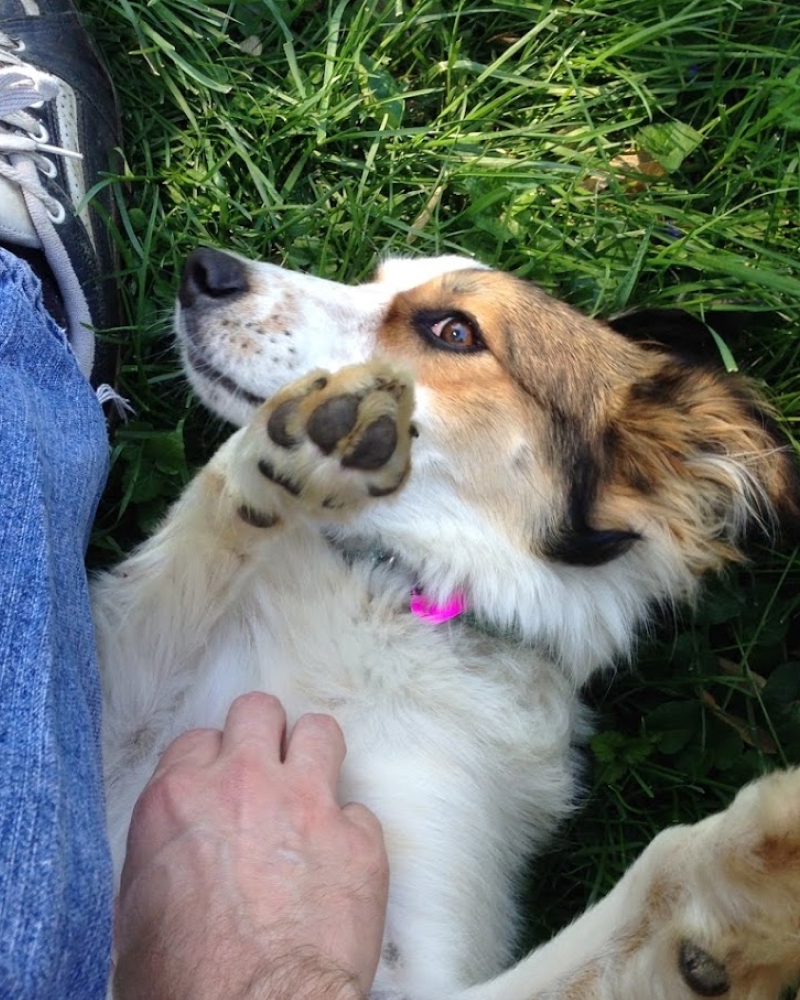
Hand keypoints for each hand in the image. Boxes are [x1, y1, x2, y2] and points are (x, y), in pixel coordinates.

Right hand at [113, 693, 388, 999]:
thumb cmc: (186, 983)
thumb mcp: (137, 910)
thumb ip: (165, 850)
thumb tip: (181, 847)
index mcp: (179, 800)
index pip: (199, 740)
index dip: (212, 764)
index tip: (221, 785)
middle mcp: (243, 785)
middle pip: (258, 711)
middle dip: (263, 736)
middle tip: (268, 769)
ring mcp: (307, 805)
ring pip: (320, 731)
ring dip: (315, 756)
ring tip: (313, 788)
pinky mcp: (359, 840)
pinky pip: (360, 812)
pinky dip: (350, 834)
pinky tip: (340, 864)